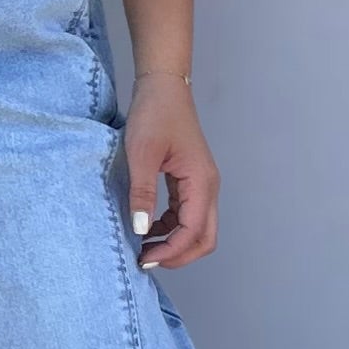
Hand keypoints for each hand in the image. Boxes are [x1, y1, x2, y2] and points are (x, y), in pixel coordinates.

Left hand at [124, 74, 217, 268]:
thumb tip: (141, 229)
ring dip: (175, 243)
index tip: (143, 259)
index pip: (193, 231)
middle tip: (147, 261)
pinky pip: (186, 214)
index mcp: (201, 182)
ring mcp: (201, 184)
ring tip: (143, 248)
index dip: (171, 251)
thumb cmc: (154, 113)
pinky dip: (171, 227)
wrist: (162, 86)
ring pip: (197, 228)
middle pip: (205, 237)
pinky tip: (147, 227)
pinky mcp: (190, 180)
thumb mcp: (141, 154)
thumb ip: (142, 192)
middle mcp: (207, 187)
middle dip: (179, 255)